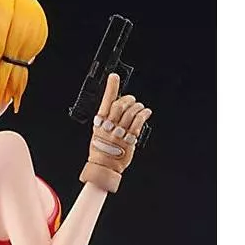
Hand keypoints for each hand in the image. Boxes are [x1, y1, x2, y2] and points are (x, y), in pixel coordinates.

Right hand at [80, 73, 152, 192]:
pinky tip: (146, 112)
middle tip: (132, 100)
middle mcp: (109, 127)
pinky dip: (143, 115)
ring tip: (140, 107)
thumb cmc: (101, 151)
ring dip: (137, 107)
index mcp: (99, 123)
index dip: (111, 88)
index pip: (105, 102)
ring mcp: (118, 134)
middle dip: (128, 99)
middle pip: (120, 106)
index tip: (114, 76)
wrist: (104, 168)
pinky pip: (137, 123)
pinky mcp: (128, 140)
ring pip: (130, 113)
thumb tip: (117, 106)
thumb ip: (106, 120)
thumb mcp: (98, 133)